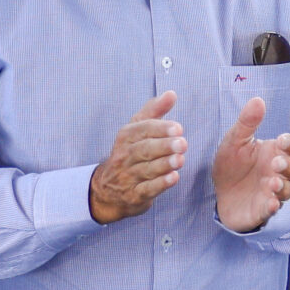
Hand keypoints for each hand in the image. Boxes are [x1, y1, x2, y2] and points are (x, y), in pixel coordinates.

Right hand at [90, 92, 185, 223]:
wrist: (107, 189)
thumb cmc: (130, 152)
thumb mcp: (137, 129)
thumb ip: (154, 111)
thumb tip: (171, 93)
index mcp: (126, 137)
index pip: (141, 130)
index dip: (160, 129)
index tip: (179, 128)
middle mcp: (124, 156)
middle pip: (144, 150)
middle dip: (163, 146)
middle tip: (182, 143)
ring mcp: (128, 177)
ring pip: (146, 170)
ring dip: (164, 164)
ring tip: (180, 160)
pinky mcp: (135, 195)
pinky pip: (147, 189)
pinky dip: (160, 184)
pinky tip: (173, 178)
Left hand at [211, 97, 289, 233]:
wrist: (218, 193)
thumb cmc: (232, 165)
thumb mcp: (235, 142)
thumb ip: (247, 123)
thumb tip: (258, 100)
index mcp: (275, 153)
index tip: (279, 140)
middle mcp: (278, 173)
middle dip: (289, 165)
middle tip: (275, 162)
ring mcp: (272, 192)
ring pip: (288, 190)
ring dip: (283, 186)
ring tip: (271, 182)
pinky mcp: (262, 210)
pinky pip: (274, 209)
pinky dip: (274, 206)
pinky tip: (270, 202)